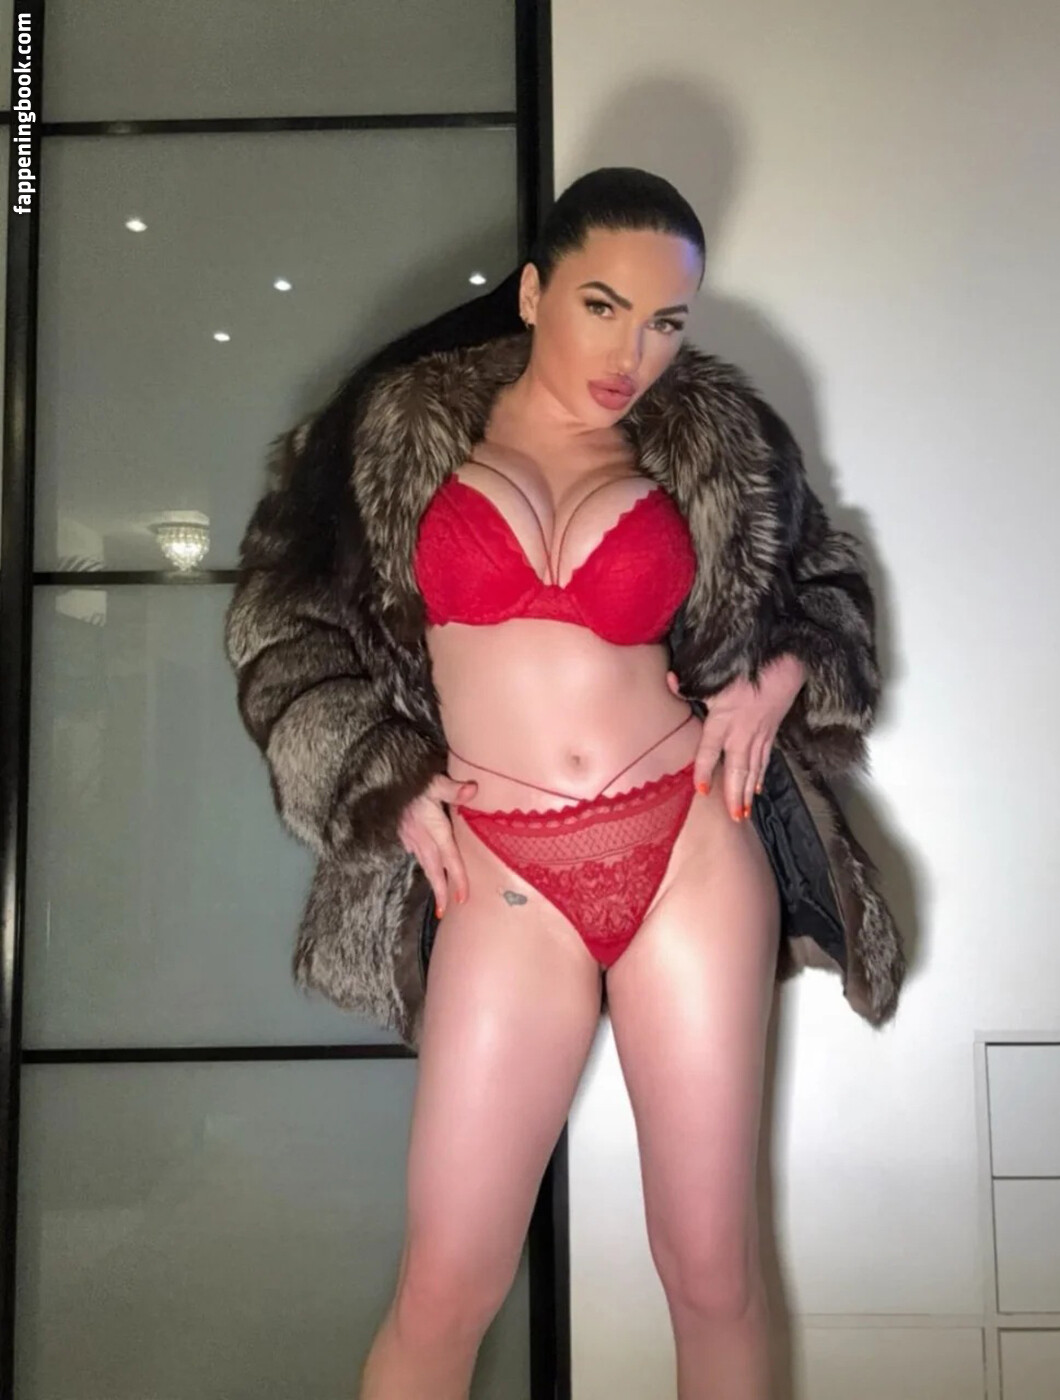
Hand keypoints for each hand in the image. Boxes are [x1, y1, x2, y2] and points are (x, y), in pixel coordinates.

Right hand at [397, 773, 478, 917]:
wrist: (378, 782)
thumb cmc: (409, 781)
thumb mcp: (433, 782)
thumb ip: (452, 788)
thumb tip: (473, 790)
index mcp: (432, 828)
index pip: (449, 858)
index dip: (456, 879)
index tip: (461, 899)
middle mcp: (420, 838)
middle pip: (433, 869)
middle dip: (440, 890)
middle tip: (444, 911)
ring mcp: (409, 837)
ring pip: (423, 863)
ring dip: (432, 880)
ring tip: (438, 896)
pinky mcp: (401, 833)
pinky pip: (415, 853)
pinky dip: (423, 864)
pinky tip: (425, 864)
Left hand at [666, 656, 806, 821]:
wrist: (785, 664)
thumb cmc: (747, 669)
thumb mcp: (715, 675)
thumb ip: (691, 684)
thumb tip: (671, 681)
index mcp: (724, 720)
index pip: (711, 750)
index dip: (705, 770)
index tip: (701, 790)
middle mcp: (741, 733)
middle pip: (737, 768)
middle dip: (735, 794)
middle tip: (734, 817)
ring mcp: (759, 735)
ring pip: (753, 769)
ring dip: (748, 792)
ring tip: (743, 813)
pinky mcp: (771, 732)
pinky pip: (765, 759)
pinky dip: (761, 776)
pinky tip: (758, 790)